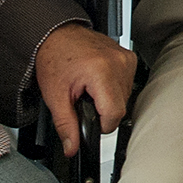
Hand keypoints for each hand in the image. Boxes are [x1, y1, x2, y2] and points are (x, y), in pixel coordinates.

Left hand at [33, 23, 137, 157]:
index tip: (89, 119)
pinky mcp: (128, 56)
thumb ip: (65, 126)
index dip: (100, 125)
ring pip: (126, 96)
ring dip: (109, 99)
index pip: (114, 115)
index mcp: (101, 72)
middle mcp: (118, 62)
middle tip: (83, 98)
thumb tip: (71, 148)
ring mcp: (125, 58)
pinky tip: (98, 80)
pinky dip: (114, 87)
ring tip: (89, 88)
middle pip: (121, 107)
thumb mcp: (54, 96)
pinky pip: (127, 82)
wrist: (55, 34)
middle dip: (103, 111)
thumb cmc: (54, 58)